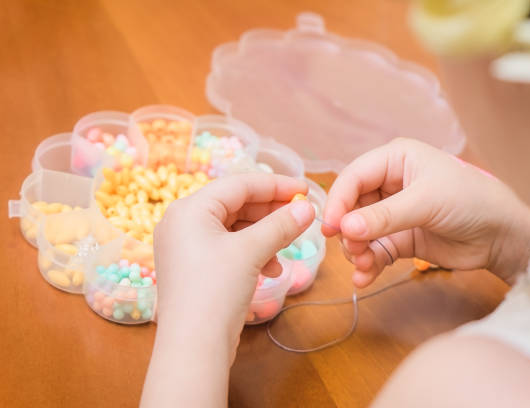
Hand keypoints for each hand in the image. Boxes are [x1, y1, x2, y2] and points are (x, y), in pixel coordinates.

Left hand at [153, 173, 314, 350]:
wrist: (193, 348)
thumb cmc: (215, 291)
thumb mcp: (251, 252)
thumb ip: (281, 225)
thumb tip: (307, 207)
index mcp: (189, 209)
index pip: (238, 185)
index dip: (275, 185)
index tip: (304, 189)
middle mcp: (182, 223)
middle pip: (236, 205)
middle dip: (271, 214)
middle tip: (301, 218)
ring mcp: (185, 247)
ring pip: (235, 229)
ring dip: (265, 237)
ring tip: (285, 252)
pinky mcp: (193, 268)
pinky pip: (228, 249)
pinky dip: (252, 254)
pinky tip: (271, 271)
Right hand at [323, 138, 529, 287]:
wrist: (503, 237)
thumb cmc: (471, 201)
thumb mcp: (426, 202)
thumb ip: (385, 216)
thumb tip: (344, 229)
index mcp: (395, 160)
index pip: (353, 177)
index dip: (338, 201)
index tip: (330, 228)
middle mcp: (390, 184)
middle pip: (351, 207)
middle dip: (347, 231)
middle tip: (353, 250)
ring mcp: (393, 213)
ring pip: (359, 232)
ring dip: (356, 250)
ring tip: (364, 265)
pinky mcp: (400, 239)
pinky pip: (374, 250)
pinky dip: (367, 264)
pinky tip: (365, 279)